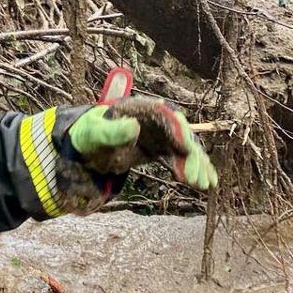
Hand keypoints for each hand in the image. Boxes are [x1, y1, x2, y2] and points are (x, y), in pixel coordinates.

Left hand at [70, 97, 217, 190]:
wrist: (88, 148)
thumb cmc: (89, 137)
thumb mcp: (95, 135)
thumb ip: (113, 132)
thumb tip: (135, 128)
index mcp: (137, 108)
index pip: (162, 114)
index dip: (177, 129)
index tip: (186, 148)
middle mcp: (153, 118)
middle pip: (179, 131)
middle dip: (191, 153)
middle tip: (195, 177)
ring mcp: (160, 133)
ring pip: (184, 146)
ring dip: (196, 164)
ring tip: (204, 185)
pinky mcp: (162, 147)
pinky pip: (182, 157)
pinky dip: (193, 169)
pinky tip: (205, 183)